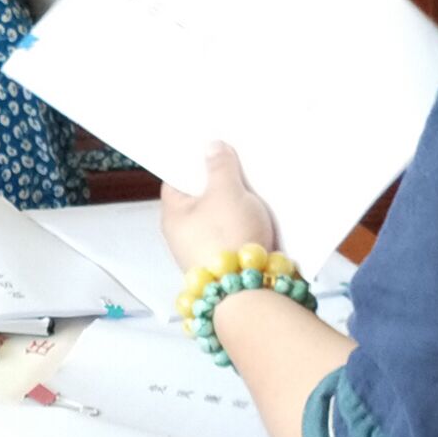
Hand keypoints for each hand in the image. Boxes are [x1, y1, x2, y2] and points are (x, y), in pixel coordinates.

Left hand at [161, 142, 279, 274]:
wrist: (248, 290)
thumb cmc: (228, 239)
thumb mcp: (225, 192)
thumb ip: (220, 166)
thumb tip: (211, 147)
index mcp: (173, 215)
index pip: (176, 180)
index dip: (193, 162)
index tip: (210, 146)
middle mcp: (185, 235)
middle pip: (201, 199)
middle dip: (220, 181)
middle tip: (239, 160)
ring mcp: (206, 251)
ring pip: (222, 218)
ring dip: (237, 204)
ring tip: (256, 183)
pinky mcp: (228, 263)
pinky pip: (237, 235)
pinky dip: (248, 223)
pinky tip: (264, 212)